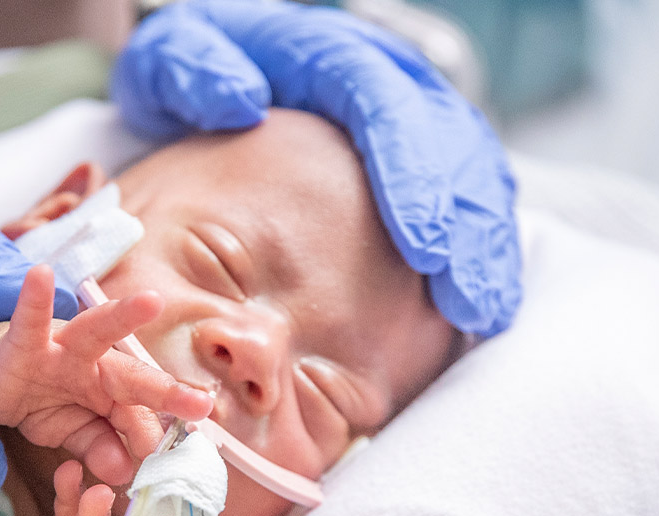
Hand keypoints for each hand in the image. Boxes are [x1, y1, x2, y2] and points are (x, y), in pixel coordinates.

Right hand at [0, 266, 213, 483]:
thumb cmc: (45, 401)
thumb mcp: (73, 432)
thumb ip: (98, 447)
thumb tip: (122, 473)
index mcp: (113, 392)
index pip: (141, 416)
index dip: (157, 438)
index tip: (179, 460)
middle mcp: (97, 364)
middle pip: (135, 376)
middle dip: (167, 390)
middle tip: (202, 405)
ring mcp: (63, 349)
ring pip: (96, 330)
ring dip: (124, 315)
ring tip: (151, 302)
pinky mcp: (25, 342)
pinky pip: (29, 321)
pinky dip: (33, 300)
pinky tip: (40, 275)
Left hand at [112, 0, 522, 335]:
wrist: (235, 68)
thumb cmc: (203, 76)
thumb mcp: (174, 59)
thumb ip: (190, 70)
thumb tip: (235, 100)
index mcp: (334, 59)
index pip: (386, 108)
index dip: (411, 178)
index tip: (421, 245)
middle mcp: (394, 83)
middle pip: (450, 149)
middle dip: (465, 227)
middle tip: (465, 299)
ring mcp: (423, 121)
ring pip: (476, 178)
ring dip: (483, 248)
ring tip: (481, 313)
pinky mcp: (436, 161)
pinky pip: (476, 206)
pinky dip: (482, 257)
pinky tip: (481, 313)